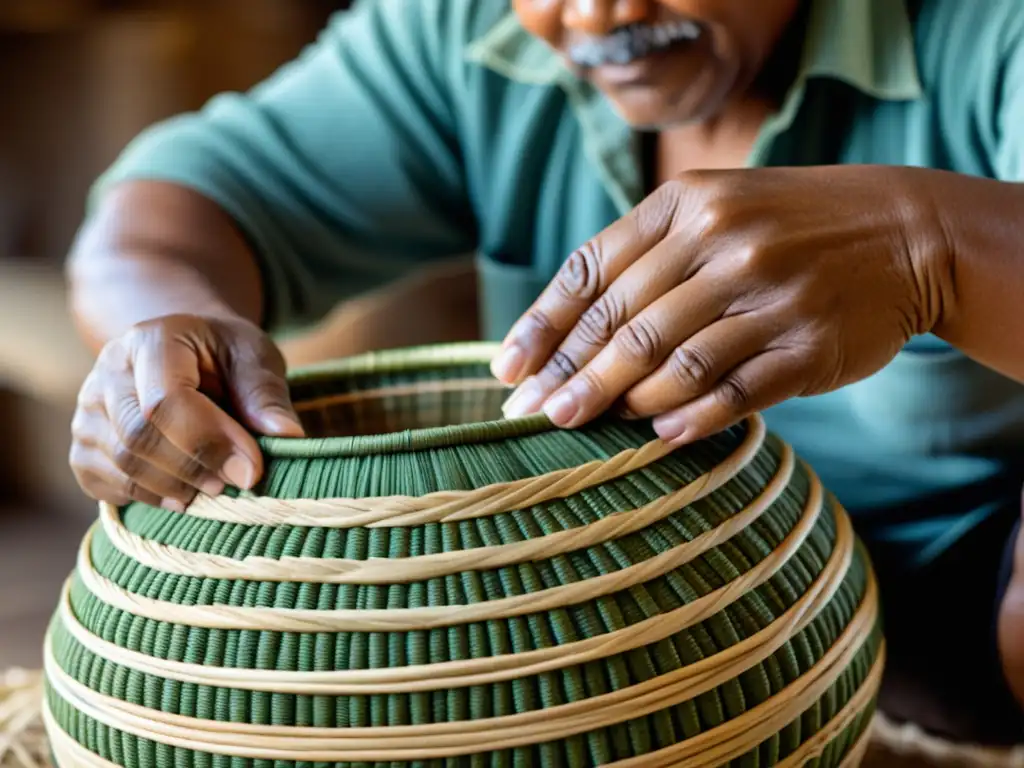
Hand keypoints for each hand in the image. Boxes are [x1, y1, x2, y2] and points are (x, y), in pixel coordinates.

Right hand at [70, 313, 303, 510]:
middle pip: (139, 436)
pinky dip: (146, 497)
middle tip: (237, 482)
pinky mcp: (83, 446)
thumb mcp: (255, 358)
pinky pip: (105, 484)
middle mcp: (108, 370)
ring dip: (174, 487)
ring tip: (215, 487)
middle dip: (193, 468)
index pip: (166, 400)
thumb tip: (286, 436)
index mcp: (152, 339)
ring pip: (121, 465)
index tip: (251, 469)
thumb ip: (266, 395)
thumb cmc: (226, 357)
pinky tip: (183, 493)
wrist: (187, 359)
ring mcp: (88, 409)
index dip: (210, 441)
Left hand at [493, 165, 949, 442]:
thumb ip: (642, 256)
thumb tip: (560, 337)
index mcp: (687, 204)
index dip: (542, 326)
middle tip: (531, 414)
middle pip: (622, 323)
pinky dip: (688, 417)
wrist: (904, 233)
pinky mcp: (808, 346)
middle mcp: (724, 243)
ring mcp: (769, 295)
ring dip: (617, 401)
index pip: (592, 271)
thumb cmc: (785, 227)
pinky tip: (656, 436)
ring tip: (579, 425)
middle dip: (568, 375)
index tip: (507, 372)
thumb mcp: (713, 209)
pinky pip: (733, 391)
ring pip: (670, 361)